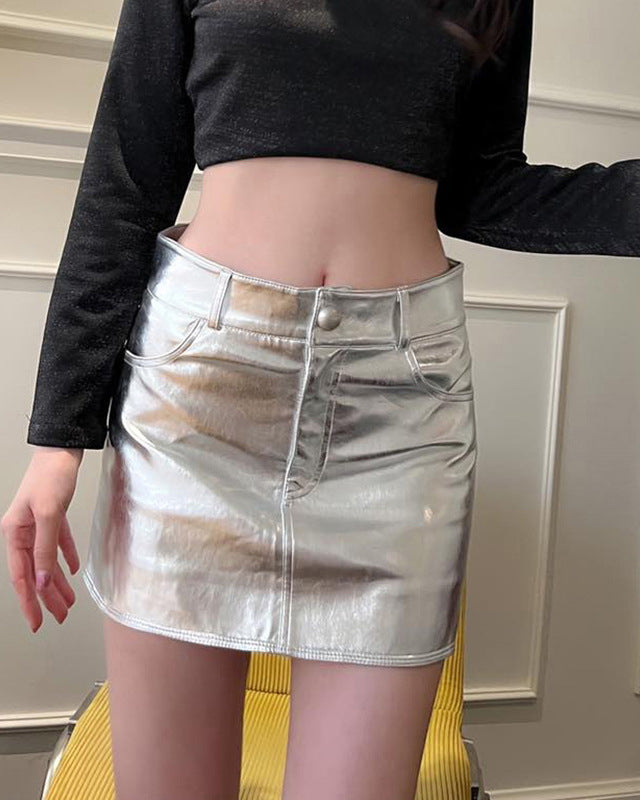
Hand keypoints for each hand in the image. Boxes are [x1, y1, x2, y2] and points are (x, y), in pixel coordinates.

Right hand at [2, 447, 82, 631]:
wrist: (63, 449)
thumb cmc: (51, 475)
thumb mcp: (50, 513)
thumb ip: (45, 548)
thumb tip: (41, 579)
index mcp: (14, 532)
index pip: (21, 576)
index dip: (29, 601)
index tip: (37, 622)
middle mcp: (22, 531)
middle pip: (34, 572)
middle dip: (46, 597)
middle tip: (59, 617)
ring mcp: (37, 524)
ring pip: (46, 561)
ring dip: (57, 583)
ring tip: (67, 603)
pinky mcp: (52, 516)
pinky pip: (57, 544)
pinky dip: (64, 557)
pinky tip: (71, 572)